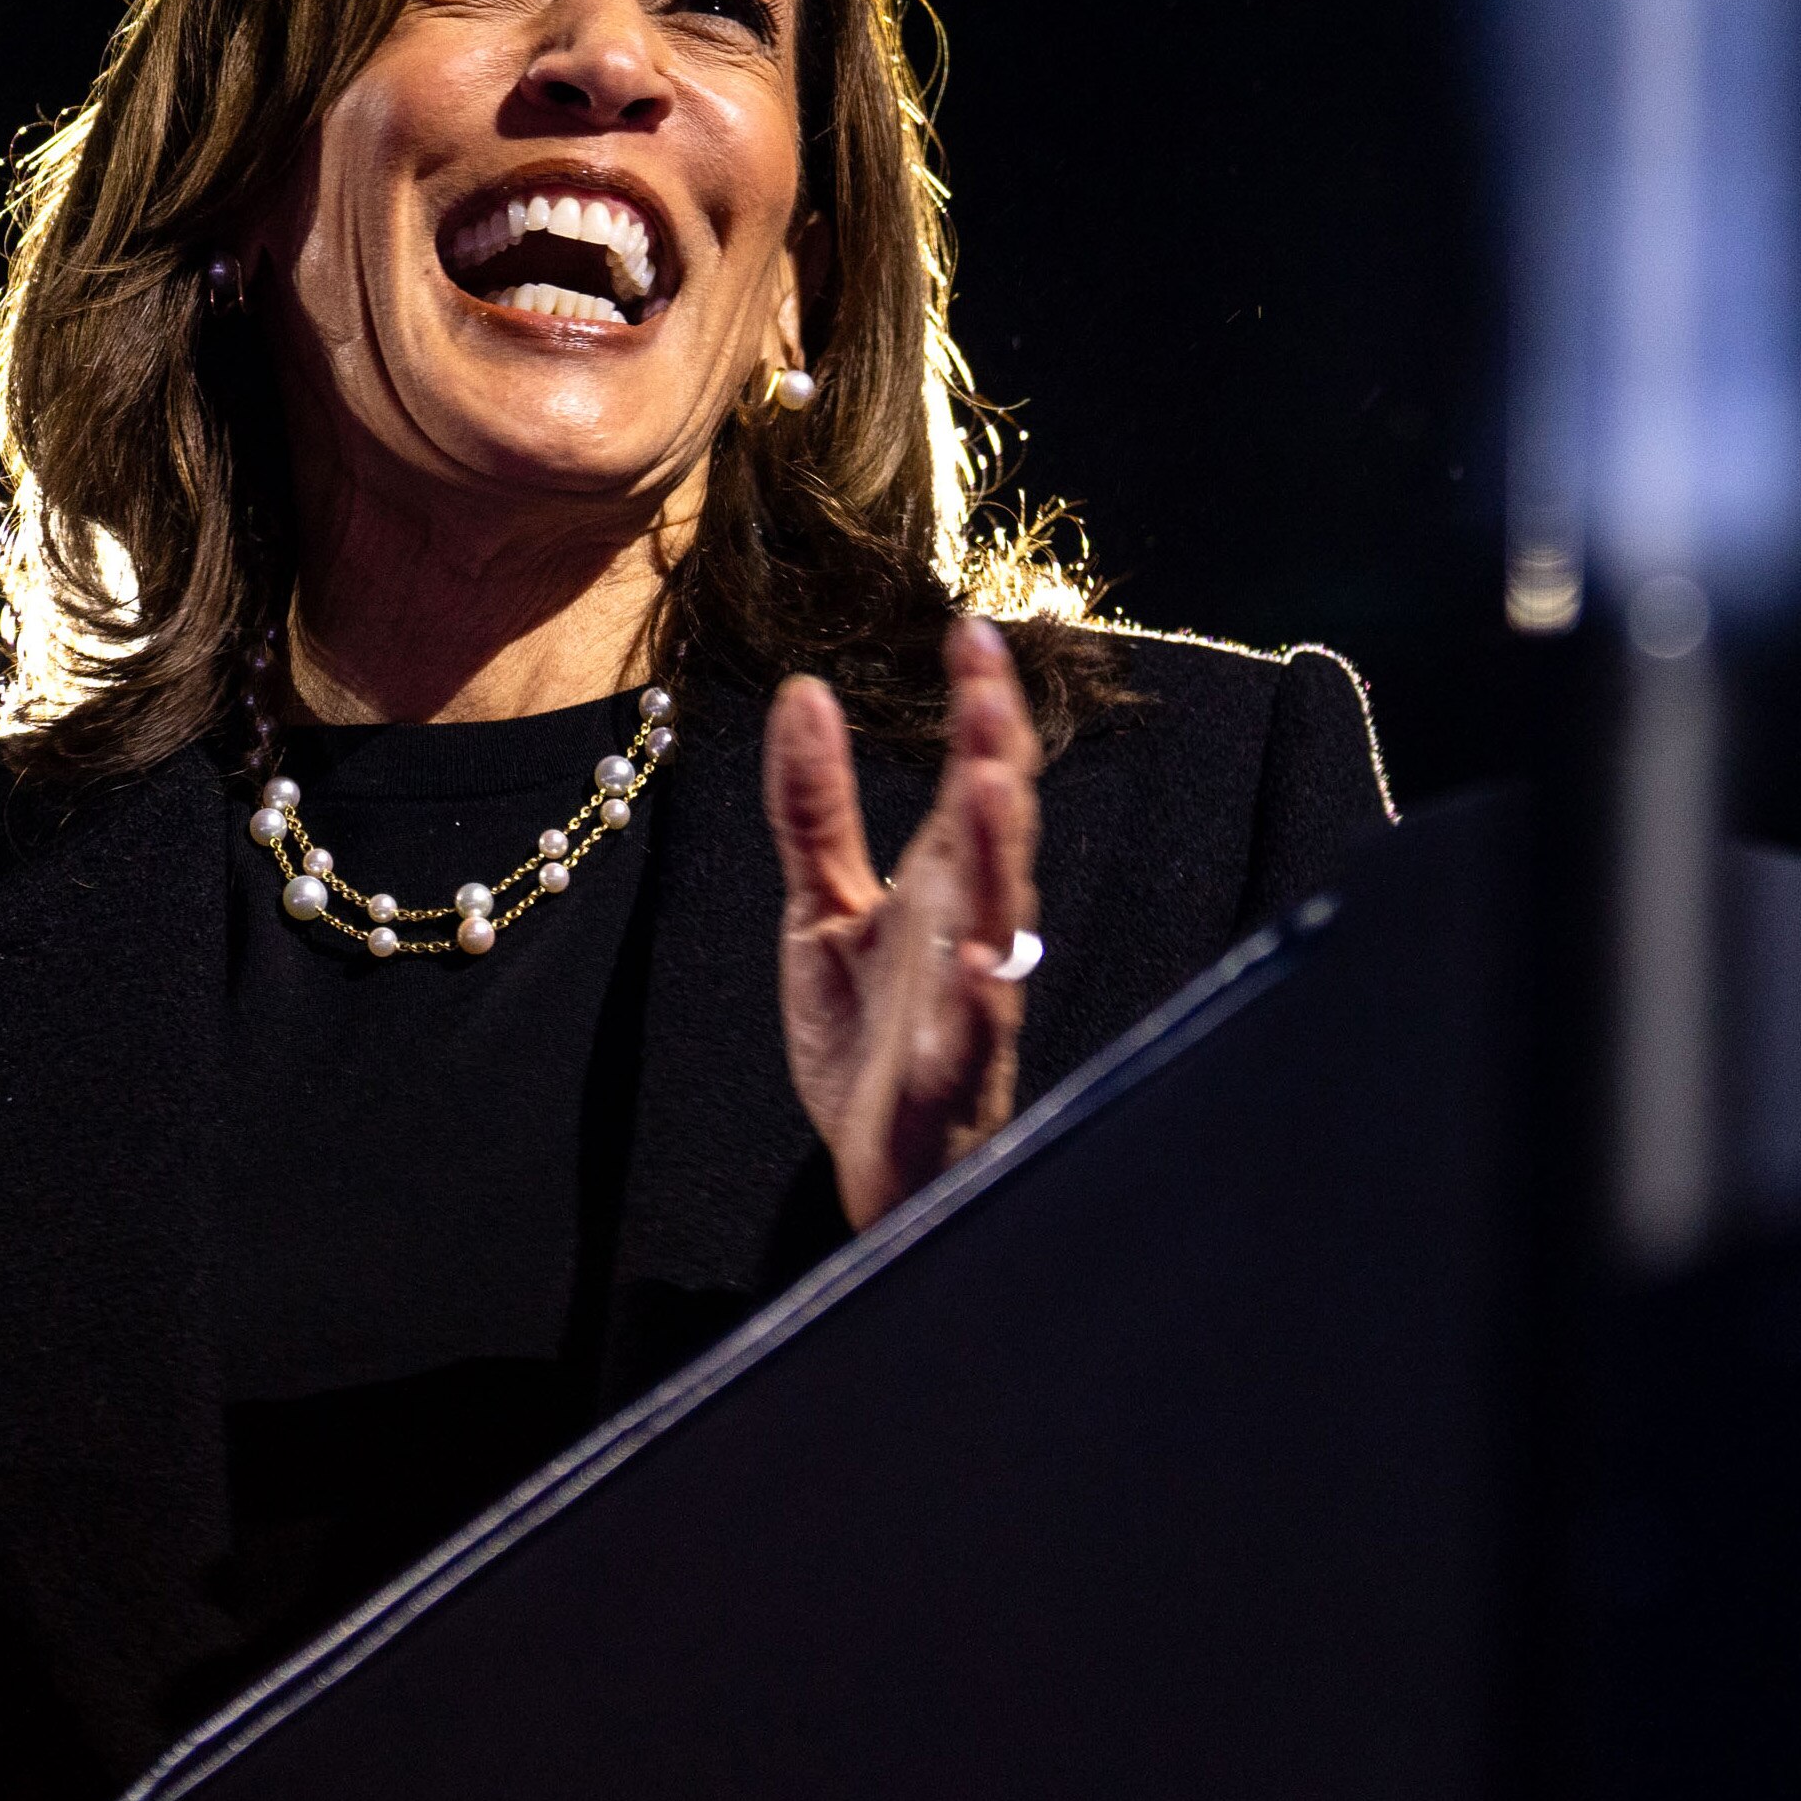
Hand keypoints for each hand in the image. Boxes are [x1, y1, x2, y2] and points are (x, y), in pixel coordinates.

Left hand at [766, 614, 1046, 1229]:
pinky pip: (970, 1040)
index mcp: (943, 888)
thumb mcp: (820, 908)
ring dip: (995, 856)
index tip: (970, 630)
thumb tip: (804, 693)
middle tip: (988, 685)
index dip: (978, 708)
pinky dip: (979, 1003)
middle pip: (994, 835)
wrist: (879, 1170)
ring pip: (996, 924)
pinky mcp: (947, 1083)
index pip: (972, 779)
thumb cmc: (868, 1039)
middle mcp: (969, 936)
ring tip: (988, 786)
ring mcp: (967, 1010)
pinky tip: (975, 964)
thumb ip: (815, 808)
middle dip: (995, 759)